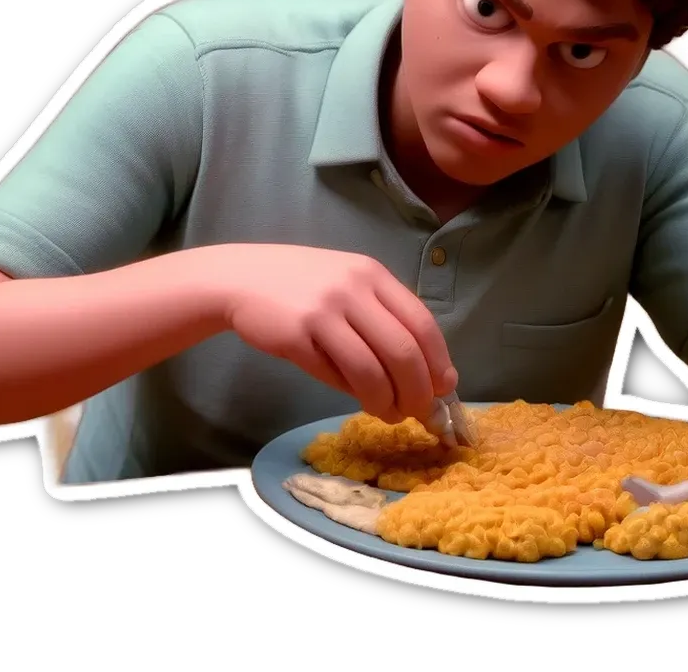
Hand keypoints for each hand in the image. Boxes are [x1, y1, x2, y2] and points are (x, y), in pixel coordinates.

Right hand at [212, 244, 456, 424]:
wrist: (242, 277)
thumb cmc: (303, 285)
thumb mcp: (348, 284)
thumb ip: (381, 316)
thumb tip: (421, 371)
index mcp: (373, 274)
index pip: (422, 322)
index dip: (438, 360)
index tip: (445, 387)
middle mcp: (353, 289)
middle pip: (403, 350)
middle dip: (419, 390)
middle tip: (420, 411)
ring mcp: (324, 311)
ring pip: (372, 369)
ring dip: (388, 401)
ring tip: (391, 414)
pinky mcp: (297, 335)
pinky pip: (336, 375)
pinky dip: (355, 395)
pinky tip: (362, 402)